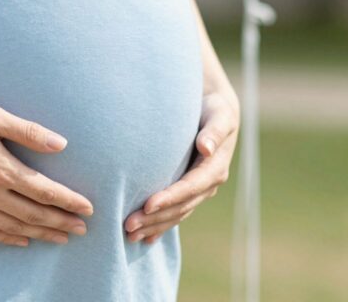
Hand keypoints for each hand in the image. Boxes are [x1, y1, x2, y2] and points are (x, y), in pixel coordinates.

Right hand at [0, 93, 94, 247]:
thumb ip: (28, 132)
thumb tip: (61, 144)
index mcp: (2, 169)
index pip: (45, 191)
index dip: (69, 201)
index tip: (88, 208)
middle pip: (33, 214)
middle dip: (61, 222)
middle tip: (82, 230)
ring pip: (13, 227)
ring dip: (39, 234)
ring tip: (60, 238)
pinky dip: (7, 238)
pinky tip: (21, 240)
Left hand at [123, 88, 239, 243]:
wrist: (216, 110)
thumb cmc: (215, 108)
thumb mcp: (219, 115)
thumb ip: (214, 131)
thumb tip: (206, 148)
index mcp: (215, 169)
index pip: (189, 188)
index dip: (169, 198)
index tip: (147, 205)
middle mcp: (208, 184)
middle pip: (180, 207)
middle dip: (155, 219)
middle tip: (128, 225)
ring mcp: (199, 190)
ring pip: (176, 214)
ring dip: (154, 226)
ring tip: (129, 235)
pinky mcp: (190, 190)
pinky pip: (176, 212)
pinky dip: (161, 225)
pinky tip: (146, 238)